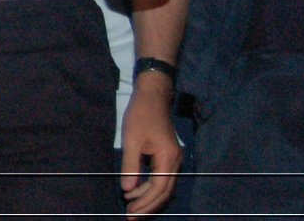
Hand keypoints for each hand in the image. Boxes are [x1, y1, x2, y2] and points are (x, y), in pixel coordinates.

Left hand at [119, 77, 180, 216]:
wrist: (152, 95)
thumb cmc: (141, 114)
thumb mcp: (131, 139)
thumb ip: (130, 165)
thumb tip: (128, 189)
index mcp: (168, 157)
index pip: (159, 187)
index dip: (145, 202)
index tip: (130, 211)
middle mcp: (175, 161)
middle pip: (164, 191)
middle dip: (148, 205)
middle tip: (131, 216)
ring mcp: (173, 159)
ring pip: (164, 186)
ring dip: (148, 198)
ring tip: (132, 207)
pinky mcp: (168, 156)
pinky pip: (162, 178)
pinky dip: (150, 187)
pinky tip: (137, 191)